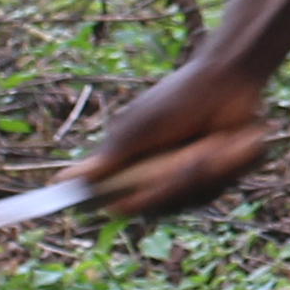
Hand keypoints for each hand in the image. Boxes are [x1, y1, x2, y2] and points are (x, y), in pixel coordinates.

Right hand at [77, 57, 271, 216]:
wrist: (226, 83)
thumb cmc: (176, 99)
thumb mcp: (138, 126)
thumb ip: (110, 156)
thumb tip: (63, 180)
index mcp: (134, 166)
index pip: (119, 198)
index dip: (122, 203)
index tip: (116, 205)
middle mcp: (159, 178)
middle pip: (155, 206)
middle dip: (166, 187)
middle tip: (175, 166)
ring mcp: (189, 182)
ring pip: (185, 200)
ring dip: (196, 173)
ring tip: (205, 147)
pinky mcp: (217, 180)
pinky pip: (213, 191)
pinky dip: (220, 168)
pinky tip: (224, 145)